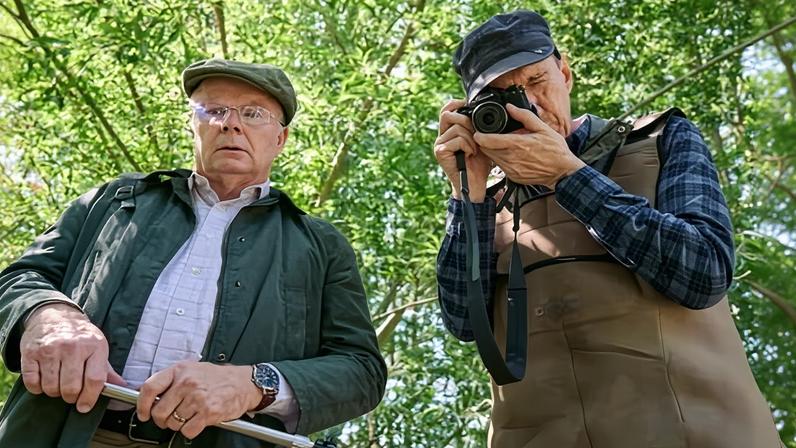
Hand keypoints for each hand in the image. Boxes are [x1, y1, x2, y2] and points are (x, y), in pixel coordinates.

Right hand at [20, 303, 125, 412]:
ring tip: (58, 383)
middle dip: (71, 397)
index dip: (89, 398)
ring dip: (54, 392)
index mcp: (94, 346)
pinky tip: (43, 380)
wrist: (55, 315)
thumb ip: (107, 370)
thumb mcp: (98, 347)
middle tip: (71, 394)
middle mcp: (72, 347)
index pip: (94, 380)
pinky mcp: (31, 353)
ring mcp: (50, 349)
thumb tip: (122, 388)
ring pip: (51, 388)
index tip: (84, 406)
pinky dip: (37, 388)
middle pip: (71, 388)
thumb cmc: (80, 336)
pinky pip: (32, 382)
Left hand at [137, 361, 259, 439]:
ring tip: (189, 415)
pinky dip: (190, 430)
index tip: (144, 413)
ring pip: (173, 423)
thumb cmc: (217, 377)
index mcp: (179, 370)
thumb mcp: (191, 369)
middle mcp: (187, 383)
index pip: (150, 388)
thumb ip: (171, 380)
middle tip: (170, 417)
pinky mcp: (208, 412)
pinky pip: (187, 431)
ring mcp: (198, 398)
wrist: (244, 382)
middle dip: (162, 420)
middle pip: (159, 411)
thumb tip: (150, 396)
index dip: (142, 405)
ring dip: (178, 424)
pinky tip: (197, 421)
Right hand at [434, 99, 492, 201]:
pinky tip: (470, 155)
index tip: (470, 106)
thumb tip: (477, 110)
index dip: (457, 104)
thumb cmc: (479, 165)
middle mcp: (441, 137)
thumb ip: (476, 126)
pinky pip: (457, 139)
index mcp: (448, 132)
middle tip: (476, 137)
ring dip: (471, 138)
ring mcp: (439, 144)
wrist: (475, 186)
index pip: (447, 109)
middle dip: (467, 122)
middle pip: (449, 114)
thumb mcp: (481, 140)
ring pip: (457, 128)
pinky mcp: (440, 152)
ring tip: (474, 151)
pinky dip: (468, 146)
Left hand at [474, 104, 585, 188]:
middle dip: (485, 143)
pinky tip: (510, 155)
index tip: (477, 133)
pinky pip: (501, 167)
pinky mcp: (513, 177)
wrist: (562, 172)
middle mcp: (512, 158)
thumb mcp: (543, 128)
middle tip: (488, 137)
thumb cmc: (555, 150)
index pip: (489, 141)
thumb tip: (510, 107)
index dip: (480, 136)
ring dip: (493, 152)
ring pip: (493, 159)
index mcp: (518, 144)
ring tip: (500, 145)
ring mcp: (512, 170)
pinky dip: (501, 160)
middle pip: (487, 150)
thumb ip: (524, 116)